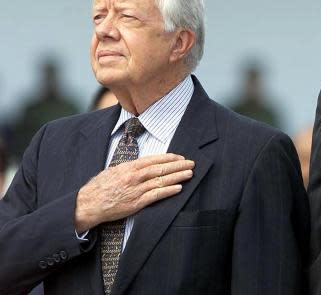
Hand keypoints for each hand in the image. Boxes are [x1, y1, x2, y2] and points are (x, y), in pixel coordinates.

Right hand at [74, 153, 193, 231]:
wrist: (88, 204)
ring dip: (177, 176)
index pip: (153, 159)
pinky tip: (178, 188)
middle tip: (191, 163)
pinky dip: (168, 191)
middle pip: (160, 168)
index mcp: (129, 166)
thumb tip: (143, 165)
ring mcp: (136, 190)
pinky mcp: (136, 203)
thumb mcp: (113, 171)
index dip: (169, 157)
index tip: (180, 156)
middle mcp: (134, 176)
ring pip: (161, 180)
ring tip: (189, 173)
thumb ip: (129, 168)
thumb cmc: (99, 187)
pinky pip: (156, 195)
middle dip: (178, 165)